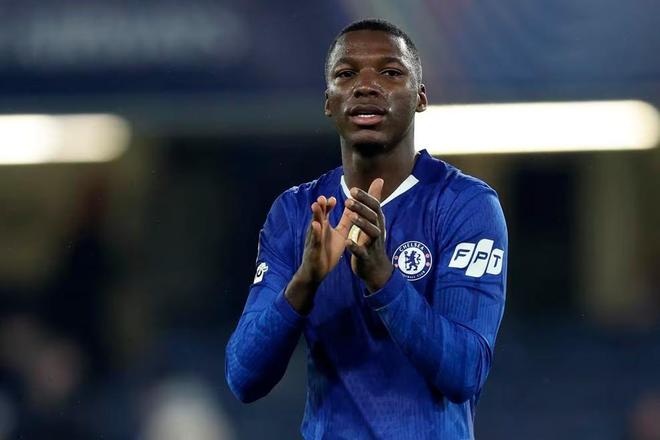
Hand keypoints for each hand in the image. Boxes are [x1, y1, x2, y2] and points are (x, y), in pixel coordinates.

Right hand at [286, 195, 352, 313]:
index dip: (328, 205)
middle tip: (323, 197)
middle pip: (318, 215)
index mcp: (324, 226)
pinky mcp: (313, 249)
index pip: (325, 212)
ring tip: (316, 205)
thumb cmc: (328, 251)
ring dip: (315, 216)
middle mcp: (317, 230)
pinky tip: (316, 226)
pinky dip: (315, 232)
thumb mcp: (340, 234)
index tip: (334, 198)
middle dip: (320, 207)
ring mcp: (314, 239)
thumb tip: (354, 208)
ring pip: (314, 225)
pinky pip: (314, 240)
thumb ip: (346, 221)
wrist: (318, 272)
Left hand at [345, 179, 393, 292]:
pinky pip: (362, 252)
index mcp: (377, 221)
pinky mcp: (367, 257)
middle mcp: (378, 230)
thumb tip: (379, 179)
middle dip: (361, 208)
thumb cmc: (372, 240)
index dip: (364, 197)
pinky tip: (347, 242)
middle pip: (372, 217)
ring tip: (350, 217)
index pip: (374, 206)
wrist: (376, 269)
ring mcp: (373, 244)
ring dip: (361, 224)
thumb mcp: (374, 219)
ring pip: (371, 233)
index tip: (352, 189)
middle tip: (347, 200)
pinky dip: (355, 247)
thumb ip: (374, 200)